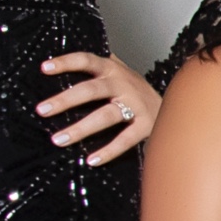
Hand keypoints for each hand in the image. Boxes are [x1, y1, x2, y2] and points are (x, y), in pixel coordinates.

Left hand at [37, 51, 158, 163]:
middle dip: (65, 100)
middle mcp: (124, 84)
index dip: (67, 62)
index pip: (87, 61)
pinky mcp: (146, 125)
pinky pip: (125, 139)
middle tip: (42, 110)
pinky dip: (108, 150)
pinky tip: (91, 159)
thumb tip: (57, 64)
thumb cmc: (136, 90)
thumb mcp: (119, 73)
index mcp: (113, 70)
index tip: (45, 68)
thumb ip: (97, 67)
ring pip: (105, 116)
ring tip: (58, 140)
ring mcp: (136, 105)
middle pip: (91, 90)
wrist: (178, 103)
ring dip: (80, 128)